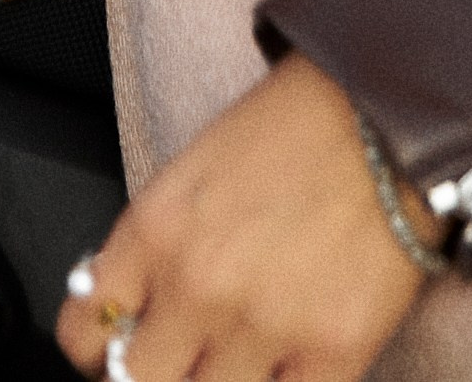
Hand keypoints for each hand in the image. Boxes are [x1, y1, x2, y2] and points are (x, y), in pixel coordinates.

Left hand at [59, 55, 429, 381]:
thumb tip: (135, 306)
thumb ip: (157, 245)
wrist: (388, 117)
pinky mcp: (331, 356)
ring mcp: (264, 327)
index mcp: (156, 230)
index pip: (83, 331)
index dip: (96, 349)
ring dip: (218, 381)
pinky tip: (286, 365)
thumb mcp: (196, 170)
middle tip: (179, 358)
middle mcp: (198, 286)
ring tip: (238, 355)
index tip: (112, 351)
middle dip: (154, 375)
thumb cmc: (296, 129)